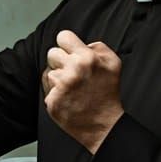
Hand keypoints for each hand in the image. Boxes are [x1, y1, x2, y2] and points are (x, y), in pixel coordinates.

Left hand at [42, 29, 123, 153]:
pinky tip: (68, 98)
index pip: (63, 36)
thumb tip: (83, 43)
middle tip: (73, 73)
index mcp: (87, 57)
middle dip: (60, 61)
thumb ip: (98, 46)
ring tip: (73, 88)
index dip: (66, 44)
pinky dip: (55, 92)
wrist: (104, 125)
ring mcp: (61, 85)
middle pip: (52, 53)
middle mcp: (73, 69)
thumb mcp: (113, 63)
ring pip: (49, 72)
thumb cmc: (108, 93)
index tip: (69, 51)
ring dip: (58, 78)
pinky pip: (46, 88)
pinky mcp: (52, 100)